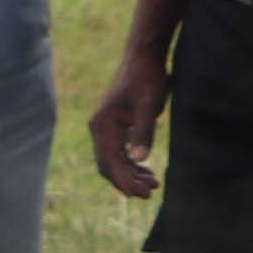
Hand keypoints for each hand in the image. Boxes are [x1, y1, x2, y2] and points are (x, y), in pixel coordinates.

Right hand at [88, 46, 168, 201]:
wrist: (143, 58)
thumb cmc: (148, 80)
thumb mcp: (150, 106)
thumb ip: (144, 132)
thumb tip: (140, 159)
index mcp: (103, 126)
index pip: (110, 161)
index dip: (124, 180)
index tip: (141, 194)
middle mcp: (99, 129)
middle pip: (108, 165)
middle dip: (127, 181)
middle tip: (149, 194)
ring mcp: (105, 128)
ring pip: (113, 160)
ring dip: (130, 174)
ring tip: (153, 184)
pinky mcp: (114, 126)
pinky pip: (117, 151)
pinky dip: (131, 163)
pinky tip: (146, 169)